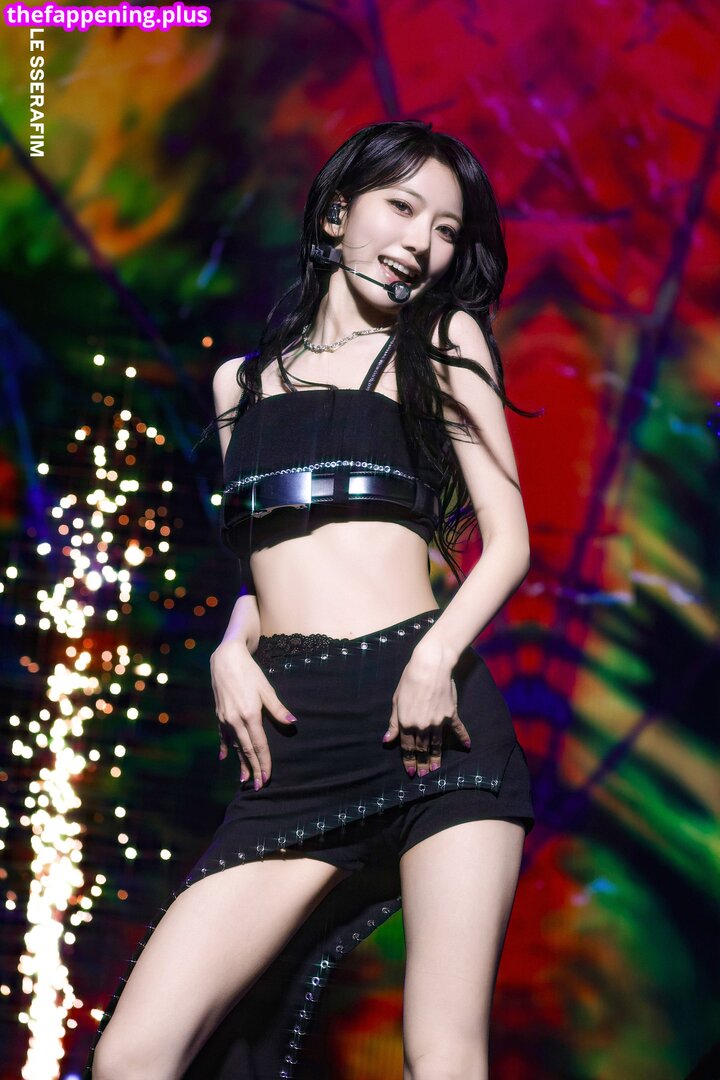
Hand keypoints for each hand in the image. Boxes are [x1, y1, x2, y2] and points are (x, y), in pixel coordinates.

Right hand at [210, 638, 296, 789]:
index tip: (268, 777)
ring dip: (240, 763)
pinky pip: (223, 736)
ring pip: (235, 746)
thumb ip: (278, 709)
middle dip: (253, 769)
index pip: (259, 745)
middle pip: (246, 750)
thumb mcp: (266, 689)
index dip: (264, 762)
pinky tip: (225, 758)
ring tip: (244, 779)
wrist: (226, 659)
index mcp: (250, 715)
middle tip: (259, 786)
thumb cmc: (250, 672)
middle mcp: (235, 720)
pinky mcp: (219, 715)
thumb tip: (293, 722)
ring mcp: (225, 718)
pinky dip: (225, 748)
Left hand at [382, 645, 470, 776]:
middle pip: (422, 748)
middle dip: (422, 763)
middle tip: (423, 774)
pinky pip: (458, 729)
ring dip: (436, 757)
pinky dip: (463, 738)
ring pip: (437, 744)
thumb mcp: (396, 701)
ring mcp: (438, 721)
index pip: (408, 747)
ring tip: (435, 768)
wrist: (430, 666)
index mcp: (407, 723)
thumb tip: (387, 740)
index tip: (410, 772)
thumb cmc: (409, 680)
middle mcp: (423, 726)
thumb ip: (393, 723)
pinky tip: (467, 746)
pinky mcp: (451, 714)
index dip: (408, 760)